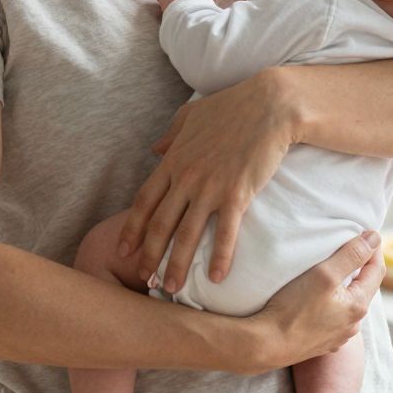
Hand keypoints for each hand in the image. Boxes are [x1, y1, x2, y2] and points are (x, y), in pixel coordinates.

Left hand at [118, 70, 296, 290]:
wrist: (269, 105)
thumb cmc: (232, 106)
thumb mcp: (192, 115)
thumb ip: (171, 135)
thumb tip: (155, 150)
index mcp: (173, 160)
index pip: (144, 201)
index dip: (131, 229)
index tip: (123, 250)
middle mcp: (186, 177)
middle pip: (160, 224)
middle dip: (149, 255)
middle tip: (143, 279)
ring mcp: (210, 187)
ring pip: (187, 234)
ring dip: (178, 264)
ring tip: (171, 288)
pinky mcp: (237, 194)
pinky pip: (225, 233)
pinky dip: (221, 257)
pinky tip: (217, 278)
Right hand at [250, 231, 384, 369]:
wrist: (267, 345)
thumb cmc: (293, 308)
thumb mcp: (324, 274)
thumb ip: (351, 255)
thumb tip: (375, 238)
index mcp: (358, 305)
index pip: (377, 270)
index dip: (373, 248)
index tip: (367, 231)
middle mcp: (353, 324)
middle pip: (364, 287)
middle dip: (360, 266)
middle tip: (349, 247)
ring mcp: (338, 336)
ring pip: (349, 303)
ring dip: (345, 286)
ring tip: (333, 271)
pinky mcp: (323, 343)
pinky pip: (335, 317)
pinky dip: (333, 302)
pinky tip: (319, 298)